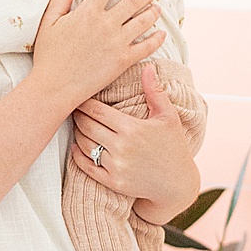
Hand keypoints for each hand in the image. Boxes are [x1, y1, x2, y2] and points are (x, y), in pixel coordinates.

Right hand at [30, 0, 165, 108]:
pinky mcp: (124, 60)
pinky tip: (162, 34)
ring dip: (153, 12)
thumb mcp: (49, 21)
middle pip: (133, 1)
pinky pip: (147, 46)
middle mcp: (106, 24)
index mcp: (88, 12)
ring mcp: (117, 42)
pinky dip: (157, 39)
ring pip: (143, 21)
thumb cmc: (49, 55)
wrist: (55, 87)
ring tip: (157, 8)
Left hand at [70, 65, 200, 221]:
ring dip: (77, 133)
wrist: (176, 183)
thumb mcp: (168, 116)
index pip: (97, 111)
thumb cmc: (174, 146)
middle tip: (74, 108)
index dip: (84, 103)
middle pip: (86, 126)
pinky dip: (78, 155)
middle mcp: (121, 147)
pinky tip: (78, 146)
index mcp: (132, 128)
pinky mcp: (112, 181)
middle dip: (78, 116)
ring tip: (78, 125)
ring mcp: (115, 166)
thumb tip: (149, 67)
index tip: (80, 97)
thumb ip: (155, 91)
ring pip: (84, 145)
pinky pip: (86, 166)